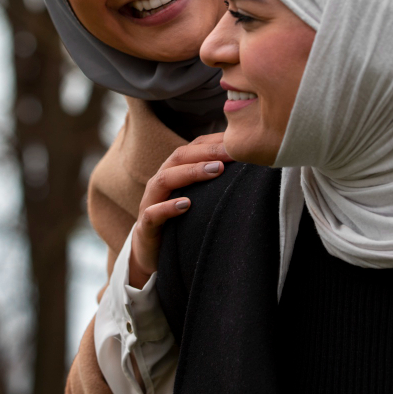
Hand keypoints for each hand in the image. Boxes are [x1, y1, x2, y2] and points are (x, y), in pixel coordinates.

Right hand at [128, 133, 231, 288]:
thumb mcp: (198, 198)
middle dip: (207, 152)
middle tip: (231, 152)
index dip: (214, 142)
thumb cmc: (180, 221)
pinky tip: (186, 205)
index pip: (192, 148)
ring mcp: (150, 203)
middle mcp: (160, 182)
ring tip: (215, 170)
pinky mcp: (145, 227)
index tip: (237, 140)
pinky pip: (153, 213)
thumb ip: (213, 182)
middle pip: (179, 158)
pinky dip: (168, 207)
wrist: (152, 253)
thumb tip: (247, 165)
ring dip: (191, 172)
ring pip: (165, 180)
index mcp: (174, 171)